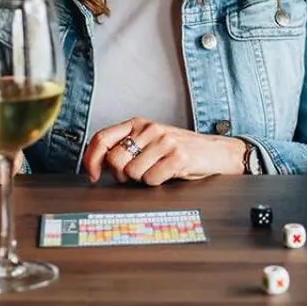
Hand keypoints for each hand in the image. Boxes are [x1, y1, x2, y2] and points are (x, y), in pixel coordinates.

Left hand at [81, 118, 243, 184]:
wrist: (214, 152)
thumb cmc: (178, 150)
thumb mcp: (149, 142)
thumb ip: (125, 147)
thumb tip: (96, 164)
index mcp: (138, 123)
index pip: (102, 138)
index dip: (91, 159)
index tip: (93, 174)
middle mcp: (150, 129)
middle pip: (114, 160)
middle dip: (121, 175)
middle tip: (136, 175)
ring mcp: (165, 141)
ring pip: (132, 173)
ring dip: (142, 179)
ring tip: (156, 171)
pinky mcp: (178, 156)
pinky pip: (151, 179)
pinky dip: (157, 182)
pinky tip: (168, 173)